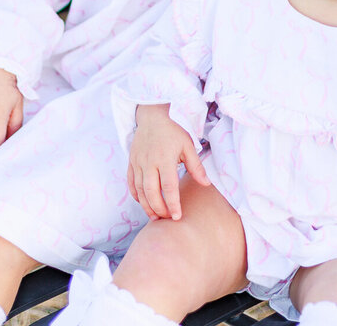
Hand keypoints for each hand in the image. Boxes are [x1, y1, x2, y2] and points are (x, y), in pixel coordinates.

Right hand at [127, 103, 209, 220]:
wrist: (152, 117)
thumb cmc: (173, 132)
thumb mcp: (188, 145)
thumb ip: (196, 166)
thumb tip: (206, 184)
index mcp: (165, 158)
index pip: (168, 186)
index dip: (172, 203)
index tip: (177, 217)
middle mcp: (149, 162)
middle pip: (151, 192)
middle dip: (158, 208)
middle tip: (167, 218)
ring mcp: (137, 163)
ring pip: (139, 190)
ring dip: (146, 205)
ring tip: (155, 216)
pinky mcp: (131, 162)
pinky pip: (131, 183)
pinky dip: (136, 195)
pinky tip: (143, 202)